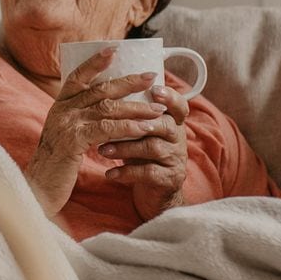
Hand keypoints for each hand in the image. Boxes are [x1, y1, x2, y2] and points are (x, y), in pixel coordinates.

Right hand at [24, 48, 169, 217]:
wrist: (38, 188)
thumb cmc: (57, 165)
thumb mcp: (65, 136)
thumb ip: (80, 120)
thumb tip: (108, 107)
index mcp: (60, 106)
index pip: (78, 76)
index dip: (96, 62)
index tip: (115, 49)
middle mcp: (61, 110)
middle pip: (100, 89)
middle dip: (129, 82)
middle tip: (152, 78)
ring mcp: (66, 124)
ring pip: (108, 108)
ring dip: (137, 108)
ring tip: (158, 109)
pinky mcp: (73, 141)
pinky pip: (107, 130)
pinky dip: (129, 128)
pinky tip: (145, 129)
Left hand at [100, 82, 190, 221]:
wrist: (154, 191)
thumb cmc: (141, 153)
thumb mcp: (141, 132)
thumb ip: (133, 114)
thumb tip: (102, 88)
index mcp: (173, 122)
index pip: (179, 105)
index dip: (170, 97)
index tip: (154, 89)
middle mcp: (178, 138)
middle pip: (165, 124)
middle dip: (136, 123)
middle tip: (108, 124)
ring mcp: (175, 159)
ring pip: (153, 148)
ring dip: (125, 148)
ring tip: (101, 151)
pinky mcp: (169, 179)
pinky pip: (148, 173)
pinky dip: (126, 172)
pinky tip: (109, 173)